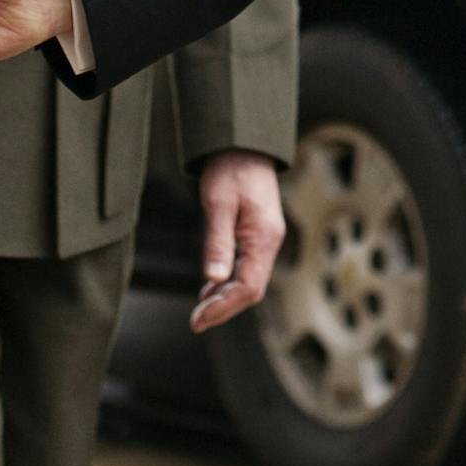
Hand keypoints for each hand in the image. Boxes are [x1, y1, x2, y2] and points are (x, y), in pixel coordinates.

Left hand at [191, 151, 286, 333]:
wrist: (244, 144)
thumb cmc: (231, 169)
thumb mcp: (219, 204)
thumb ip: (218, 242)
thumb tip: (214, 279)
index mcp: (263, 238)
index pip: (248, 287)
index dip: (224, 307)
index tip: (199, 318)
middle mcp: (269, 242)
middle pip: (250, 290)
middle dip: (224, 308)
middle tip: (196, 321)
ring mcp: (265, 239)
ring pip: (249, 280)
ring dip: (225, 297)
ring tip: (200, 308)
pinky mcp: (258, 234)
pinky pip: (247, 267)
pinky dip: (228, 281)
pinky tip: (211, 287)